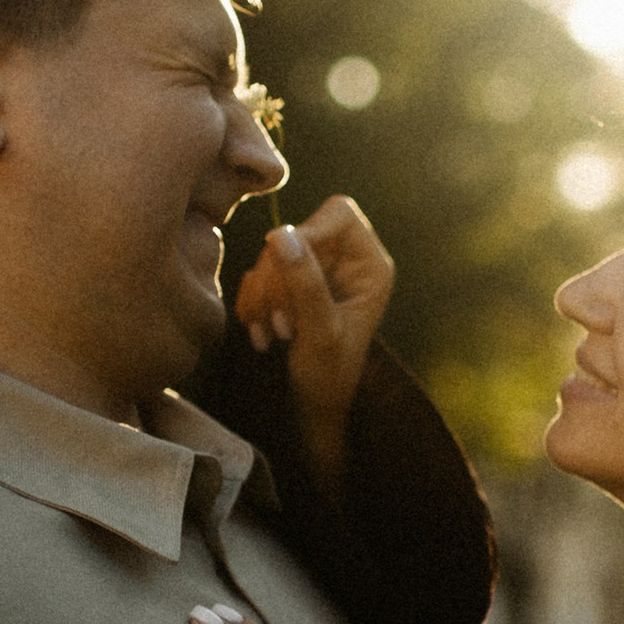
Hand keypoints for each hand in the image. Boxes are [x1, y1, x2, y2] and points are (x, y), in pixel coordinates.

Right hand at [234, 194, 393, 491]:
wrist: (311, 411)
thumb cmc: (328, 378)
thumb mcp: (320, 333)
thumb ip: (305, 284)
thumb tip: (280, 235)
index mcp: (369, 265)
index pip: (338, 213)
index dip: (307, 231)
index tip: (284, 265)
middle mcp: (344, 261)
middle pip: (297, 232)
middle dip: (279, 276)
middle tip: (282, 322)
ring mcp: (315, 271)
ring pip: (272, 254)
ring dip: (263, 295)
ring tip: (272, 335)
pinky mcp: (289, 284)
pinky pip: (258, 273)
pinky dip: (253, 303)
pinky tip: (262, 335)